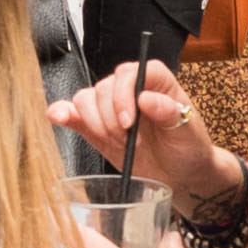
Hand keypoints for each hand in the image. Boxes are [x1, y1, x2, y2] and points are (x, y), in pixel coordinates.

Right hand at [60, 58, 247, 225]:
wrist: (181, 175)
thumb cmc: (189, 149)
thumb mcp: (188, 132)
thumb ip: (170, 112)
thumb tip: (146, 98)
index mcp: (156, 81)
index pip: (131, 72)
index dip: (124, 94)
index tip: (130, 121)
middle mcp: (130, 89)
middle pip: (104, 87)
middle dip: (111, 118)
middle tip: (130, 140)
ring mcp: (110, 107)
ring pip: (86, 100)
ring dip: (96, 124)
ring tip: (118, 143)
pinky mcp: (96, 126)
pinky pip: (73, 113)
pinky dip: (63, 113)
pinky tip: (59, 117)